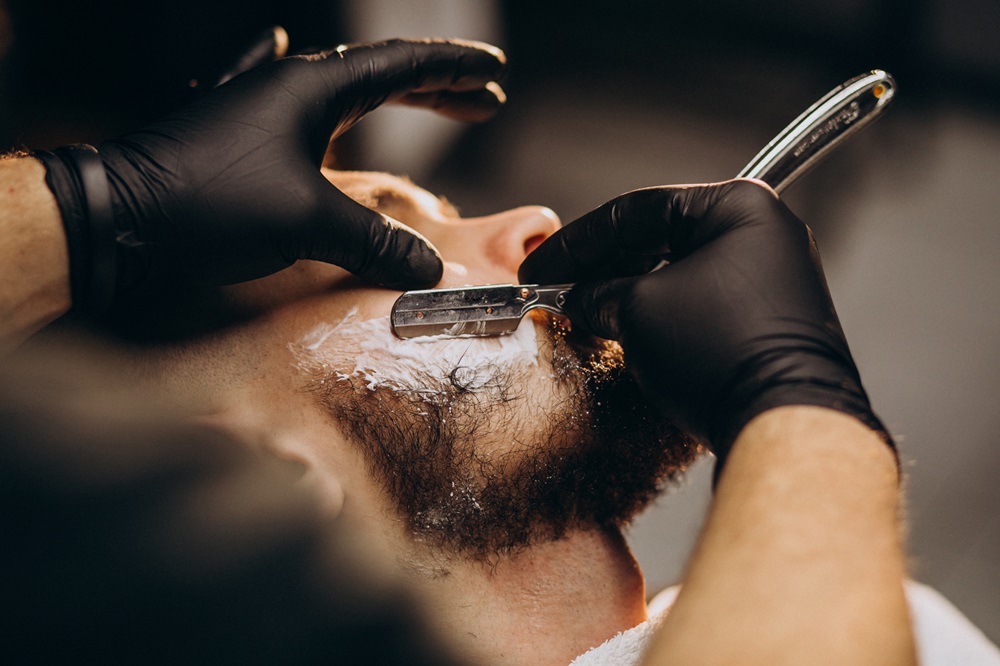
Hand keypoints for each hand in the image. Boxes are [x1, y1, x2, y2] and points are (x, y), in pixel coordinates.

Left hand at [38, 38, 506, 311]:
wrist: (116, 218)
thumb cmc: (210, 206)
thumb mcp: (307, 222)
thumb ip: (376, 241)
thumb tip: (429, 270)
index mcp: (312, 89)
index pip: (402, 67)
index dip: (454, 71)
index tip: (495, 76)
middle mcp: (288, 88)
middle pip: (380, 75)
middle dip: (436, 88)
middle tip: (482, 100)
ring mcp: (259, 109)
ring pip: (343, 91)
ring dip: (391, 97)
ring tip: (431, 100)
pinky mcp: (238, 137)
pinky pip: (291, 102)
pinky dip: (311, 93)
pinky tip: (282, 52)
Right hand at [519, 179, 890, 464]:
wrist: (782, 422)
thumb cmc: (718, 352)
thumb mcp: (638, 310)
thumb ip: (598, 292)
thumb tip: (578, 297)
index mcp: (738, 206)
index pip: (635, 211)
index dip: (577, 242)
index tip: (541, 267)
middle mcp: (763, 231)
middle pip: (660, 236)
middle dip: (603, 266)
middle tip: (560, 289)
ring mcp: (773, 275)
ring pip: (680, 268)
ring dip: (630, 289)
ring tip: (588, 312)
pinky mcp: (772, 316)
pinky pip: (702, 298)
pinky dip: (662, 309)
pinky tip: (628, 328)